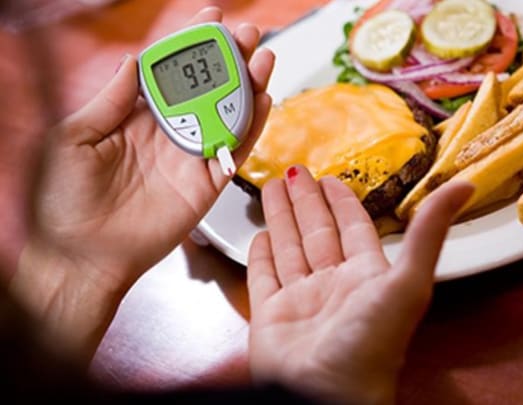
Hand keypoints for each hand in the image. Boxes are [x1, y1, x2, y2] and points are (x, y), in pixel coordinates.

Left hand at [10, 7, 273, 363]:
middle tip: (247, 35)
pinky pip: (235, 151)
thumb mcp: (73, 139)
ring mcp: (190, 159)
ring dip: (248, 86)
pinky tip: (263, 101)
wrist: (80, 256)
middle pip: (207, 89)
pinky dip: (252, 127)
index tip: (210, 19)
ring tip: (262, 58)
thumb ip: (109, 100)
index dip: (190, 46)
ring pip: (228, 115)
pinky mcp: (206, 185)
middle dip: (229, 60)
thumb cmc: (64, 202)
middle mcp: (168, 134)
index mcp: (135, 118)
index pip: (170, 74)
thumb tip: (132, 61)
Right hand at [247, 165, 472, 403]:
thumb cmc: (372, 347)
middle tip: (295, 171)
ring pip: (290, 247)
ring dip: (282, 216)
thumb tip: (463, 186)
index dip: (342, 202)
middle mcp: (334, 285)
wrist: (326, 394)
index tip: (331, 179)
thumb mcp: (409, 281)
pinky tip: (260, 234)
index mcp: (367, 276)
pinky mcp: (271, 316)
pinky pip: (264, 276)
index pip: (353, 227)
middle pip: (318, 231)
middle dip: (306, 200)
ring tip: (273, 186)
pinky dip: (261, 254)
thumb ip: (429, 231)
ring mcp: (301, 300)